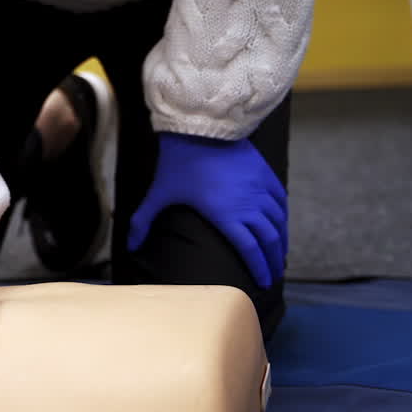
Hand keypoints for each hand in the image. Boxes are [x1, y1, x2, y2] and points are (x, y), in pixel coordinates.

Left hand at [129, 133, 287, 288]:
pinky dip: (282, 217)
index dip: (259, 269)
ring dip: (281, 241)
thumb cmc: (177, 163)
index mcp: (226, 215)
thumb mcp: (158, 195)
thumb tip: (129, 247)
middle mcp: (249, 204)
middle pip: (270, 240)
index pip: (250, 250)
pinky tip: (280, 225)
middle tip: (275, 275)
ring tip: (279, 255)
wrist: (200, 127)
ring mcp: (259, 188)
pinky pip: (280, 200)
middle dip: (274, 261)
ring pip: (279, 221)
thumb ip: (143, 222)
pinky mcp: (265, 173)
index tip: (263, 283)